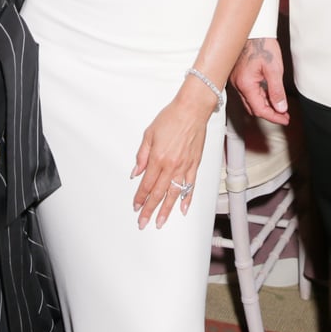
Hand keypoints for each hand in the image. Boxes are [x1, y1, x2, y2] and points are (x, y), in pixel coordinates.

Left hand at [131, 86, 212, 229]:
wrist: (192, 109)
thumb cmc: (171, 117)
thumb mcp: (149, 133)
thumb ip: (142, 155)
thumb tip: (136, 172)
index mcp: (158, 158)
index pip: (146, 184)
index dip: (140, 197)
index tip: (136, 207)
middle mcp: (171, 165)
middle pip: (159, 193)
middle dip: (149, 210)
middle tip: (144, 222)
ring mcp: (184, 166)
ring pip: (174, 193)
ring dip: (166, 210)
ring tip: (161, 221)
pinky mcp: (195, 164)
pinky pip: (190, 185)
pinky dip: (187, 199)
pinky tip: (183, 208)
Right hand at [229, 38, 288, 124]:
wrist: (254, 30)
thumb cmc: (263, 44)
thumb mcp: (274, 69)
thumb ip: (277, 91)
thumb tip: (281, 108)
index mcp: (245, 84)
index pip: (259, 109)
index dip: (274, 117)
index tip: (285, 119)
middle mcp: (237, 84)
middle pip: (253, 107)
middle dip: (270, 113)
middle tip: (284, 115)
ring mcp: (236, 80)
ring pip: (250, 101)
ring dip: (265, 105)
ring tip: (279, 105)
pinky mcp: (237, 76)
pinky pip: (248, 92)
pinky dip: (259, 96)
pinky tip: (269, 94)